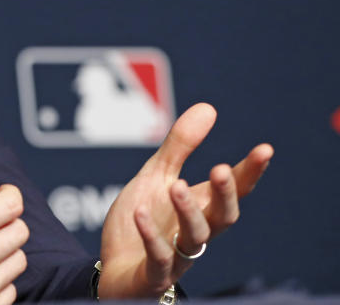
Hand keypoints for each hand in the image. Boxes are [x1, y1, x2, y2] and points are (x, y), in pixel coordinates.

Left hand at [97, 103, 273, 298]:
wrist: (115, 267)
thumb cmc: (143, 220)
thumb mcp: (157, 177)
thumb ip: (180, 146)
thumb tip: (208, 107)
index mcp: (201, 207)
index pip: (234, 191)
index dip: (250, 172)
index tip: (265, 149)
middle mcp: (196, 232)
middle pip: (223, 216)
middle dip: (225, 194)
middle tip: (221, 168)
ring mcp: (178, 255)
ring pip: (196, 237)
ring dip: (188, 211)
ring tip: (176, 185)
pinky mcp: (154, 273)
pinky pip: (158, 256)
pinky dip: (151, 236)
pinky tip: (139, 214)